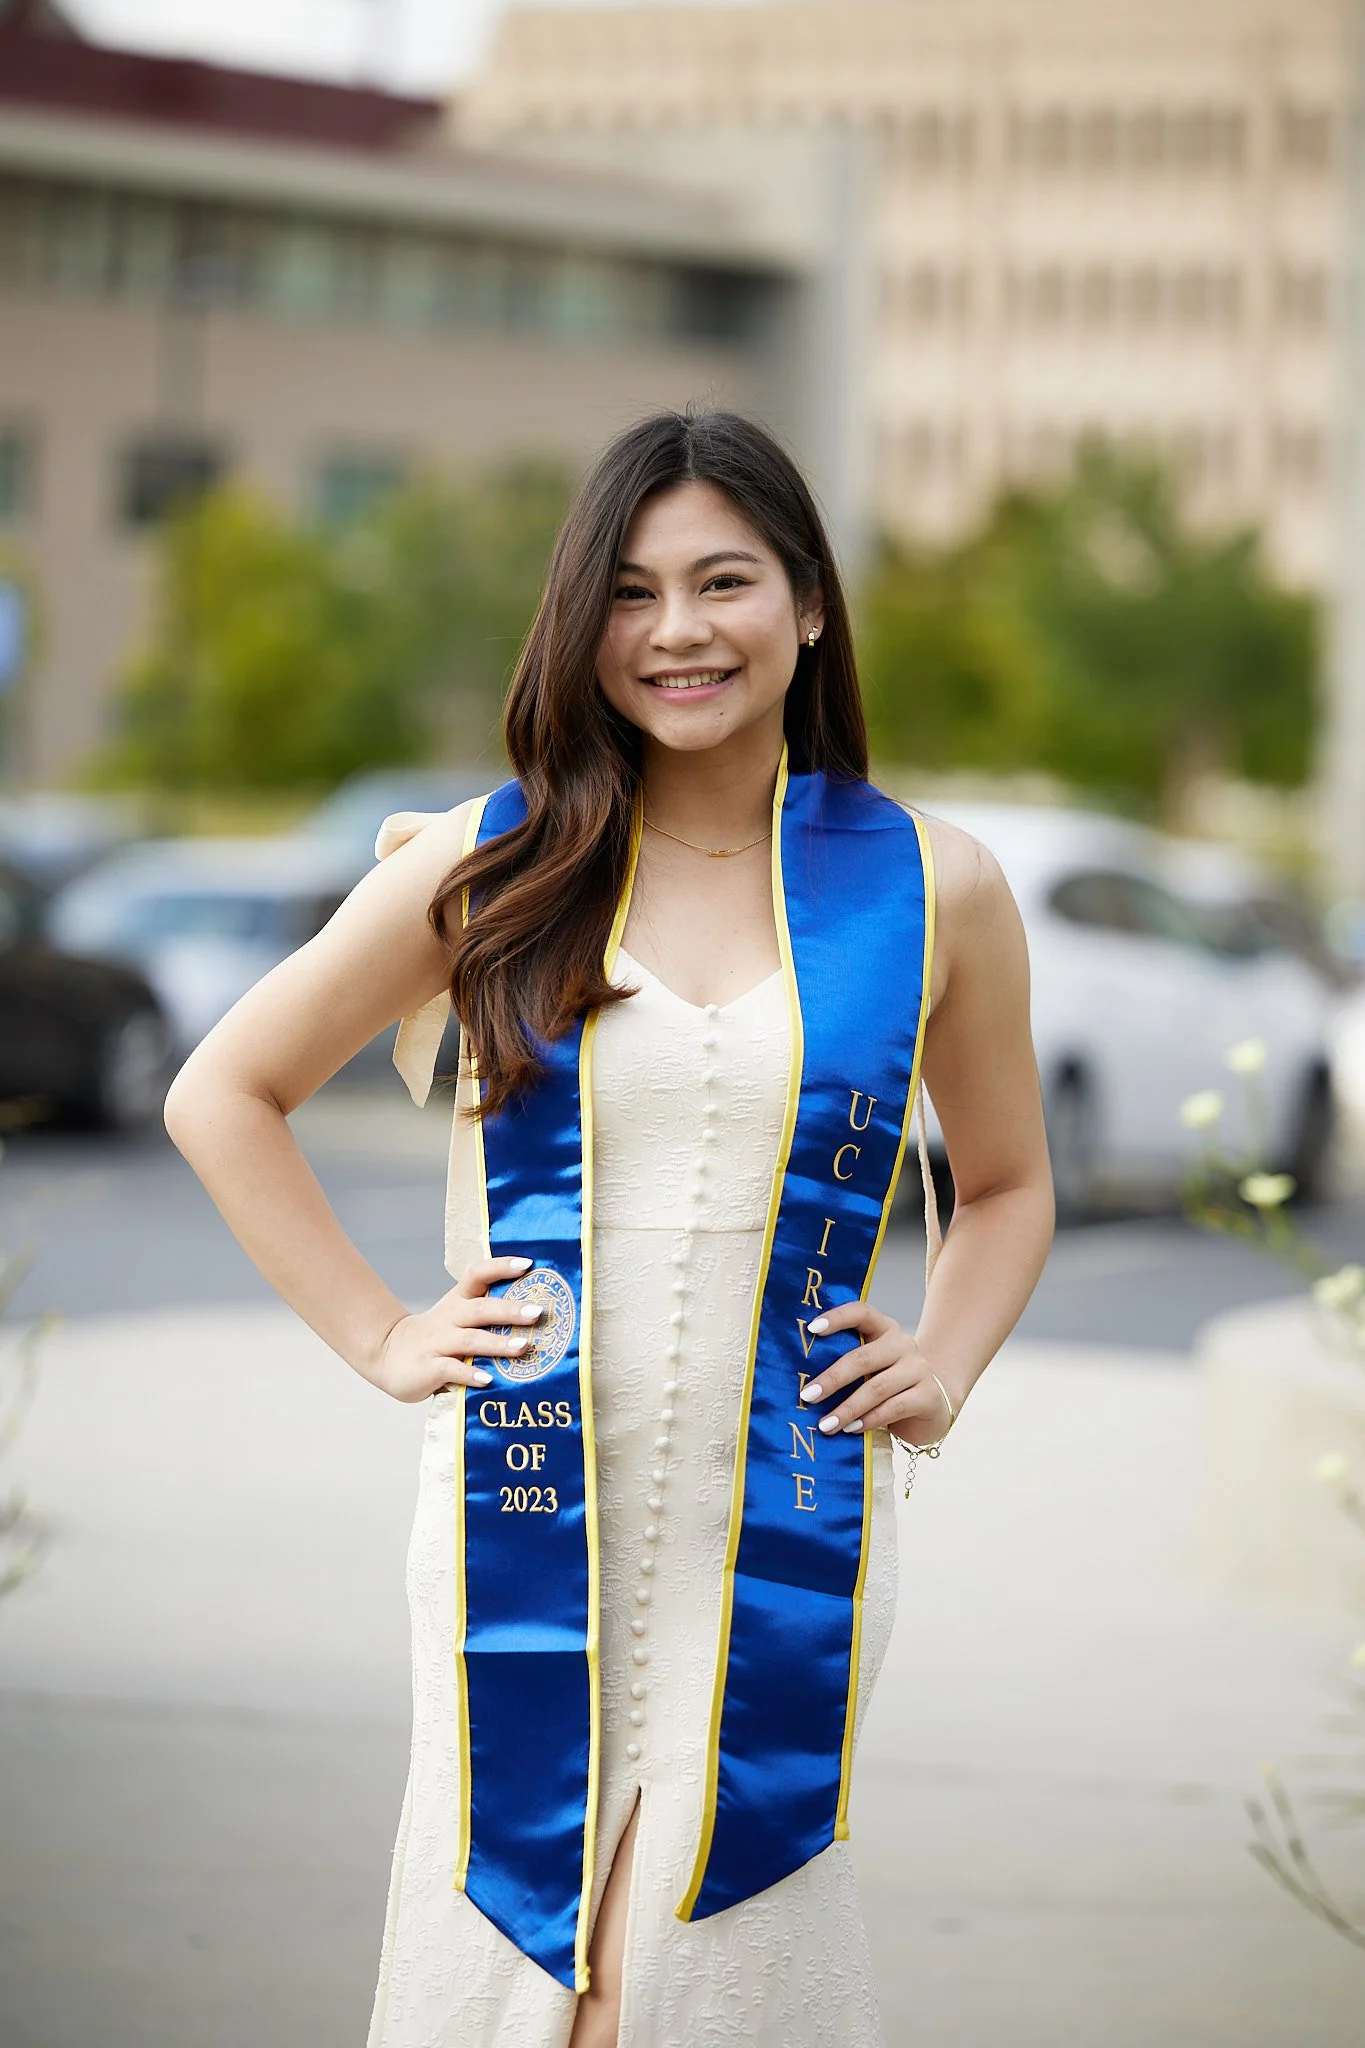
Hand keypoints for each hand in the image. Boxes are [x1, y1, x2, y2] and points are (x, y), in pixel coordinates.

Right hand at [375, 1256, 541, 1403]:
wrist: (388, 1353)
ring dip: (497, 1343)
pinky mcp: (429, 1367)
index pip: (478, 1275)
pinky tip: (488, 1380)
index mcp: (458, 1301)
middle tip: (536, 1312)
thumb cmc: (436, 1337)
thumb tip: (538, 1326)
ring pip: (470, 1339)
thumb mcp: (457, 1319)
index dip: (501, 1267)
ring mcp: (438, 1342)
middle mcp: (450, 1318)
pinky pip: (451, 1369)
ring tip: (522, 1346)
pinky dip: (470, 1373)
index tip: (527, 1264)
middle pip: (480, 1309)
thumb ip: (487, 1320)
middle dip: (510, 1310)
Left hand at [798, 1301, 954, 1444]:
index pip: (861, 1313)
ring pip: (876, 1387)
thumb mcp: (871, 1368)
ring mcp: (919, 1369)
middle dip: (832, 1379)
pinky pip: (893, 1408)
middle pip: (863, 1357)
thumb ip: (848, 1364)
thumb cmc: (889, 1385)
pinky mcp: (928, 1395)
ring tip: (826, 1424)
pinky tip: (851, 1430)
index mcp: (884, 1329)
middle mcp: (903, 1344)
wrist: (933, 1406)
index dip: (837, 1318)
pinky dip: (868, 1420)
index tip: (811, 1329)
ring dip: (847, 1408)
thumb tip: (806, 1383)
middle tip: (808, 1395)